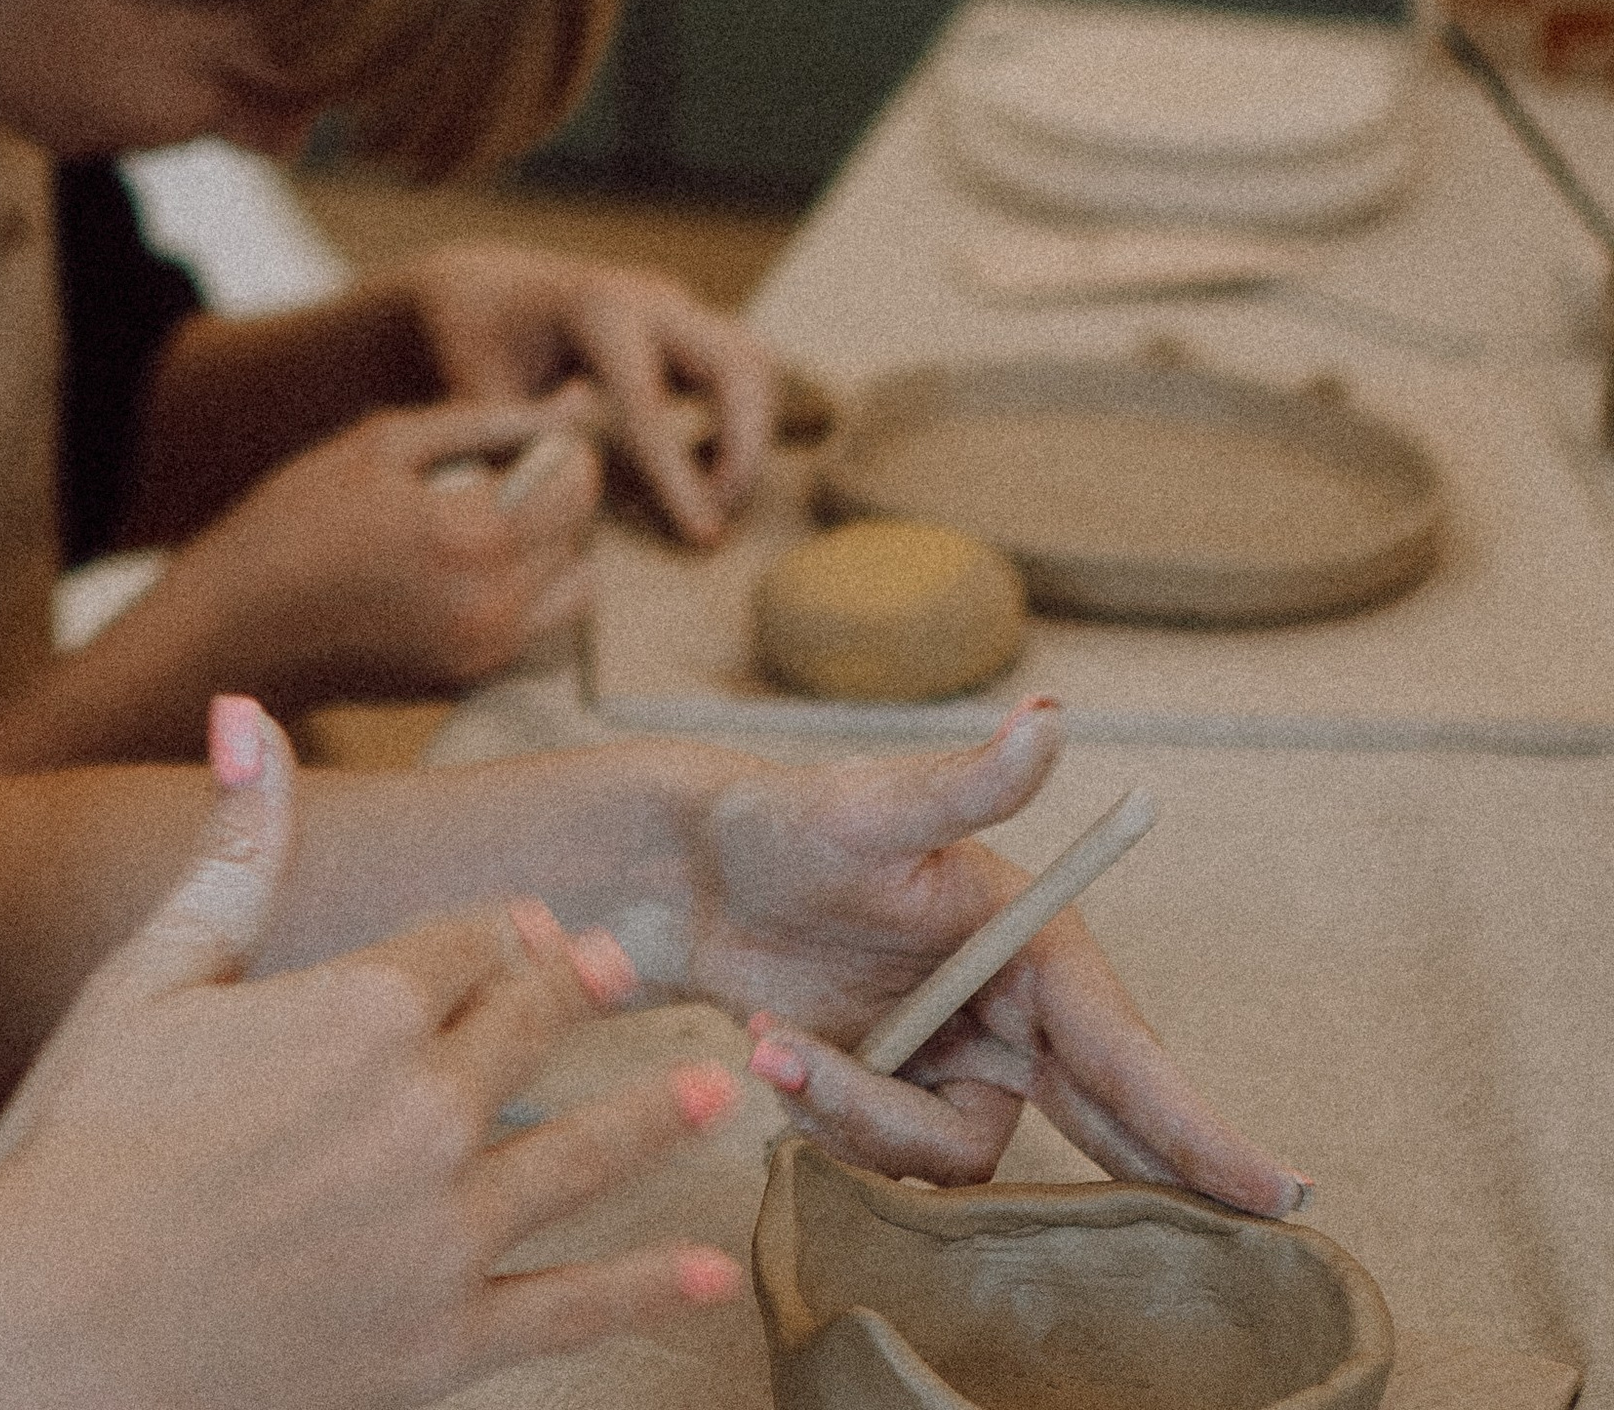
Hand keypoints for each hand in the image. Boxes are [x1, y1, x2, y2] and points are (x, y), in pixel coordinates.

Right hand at [0, 701, 745, 1409]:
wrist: (50, 1333)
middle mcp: (426, 1110)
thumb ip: (235, 849)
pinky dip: (648, 1284)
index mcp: (363, 1007)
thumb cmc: (80, 1146)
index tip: (537, 925)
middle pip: (532, 1031)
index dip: (504, 929)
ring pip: (582, 1156)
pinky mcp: (443, 1347)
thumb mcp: (154, 973)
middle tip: (636, 979)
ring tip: (720, 1090)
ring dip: (657, 1118)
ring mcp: (444, 1234)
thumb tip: (247, 713)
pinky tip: (712, 1269)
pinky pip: (570, 1307)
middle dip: (583, 996)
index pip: (467, 944)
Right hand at [177, 398, 601, 701]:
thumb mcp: (379, 444)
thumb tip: (562, 405)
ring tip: (495, 521)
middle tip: (516, 468)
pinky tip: (470, 568)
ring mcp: (481, 659)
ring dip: (554, 552)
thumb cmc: (293, 524)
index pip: (576, 486)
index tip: (543, 428)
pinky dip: (529, 597)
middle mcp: (491, 609)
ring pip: (574, 594)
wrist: (231, 634)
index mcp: (470, 539)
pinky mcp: (467, 687)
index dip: (568, 446)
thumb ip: (481, 421)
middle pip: (582, 540)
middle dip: (563, 497)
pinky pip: (538, 635)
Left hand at [401, 242, 776, 543]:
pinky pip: (744, 372)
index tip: (702, 536)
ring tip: (715, 509)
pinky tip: (707, 481)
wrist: (480, 289)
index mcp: (592, 308)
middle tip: (717, 526)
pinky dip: (743, 427)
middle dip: (746, 449)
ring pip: (755, 363)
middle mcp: (648, 298)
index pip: (650, 399)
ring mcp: (676, 308)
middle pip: (738, 363)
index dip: (678, 472)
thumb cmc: (471, 342)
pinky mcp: (689, 329)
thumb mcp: (477, 393)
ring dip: (753, 439)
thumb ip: (522, 450)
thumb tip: (568, 515)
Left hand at [669, 700, 1304, 1213]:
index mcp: (1032, 939)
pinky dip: (830, 1118)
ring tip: (778, 1043)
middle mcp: (1013, 1008)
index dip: (1201, 1126)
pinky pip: (892, 1160)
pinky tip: (778, 1054)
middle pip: (1103, 1121)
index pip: (1132, 1049)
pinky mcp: (902, 1098)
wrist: (692, 878)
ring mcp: (959, 1061)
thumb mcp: (870, 804)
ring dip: (864, 1114)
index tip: (1278, 1193)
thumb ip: (966, 781)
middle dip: (1148, 1179)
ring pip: (956, 1154)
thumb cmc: (785, 823)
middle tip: (1209, 1253)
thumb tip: (1050, 716)